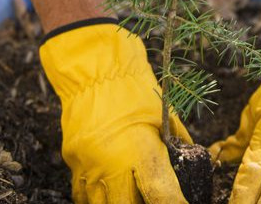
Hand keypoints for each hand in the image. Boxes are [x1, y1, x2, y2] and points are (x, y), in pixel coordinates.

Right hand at [39, 20, 191, 203]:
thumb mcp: (164, 115)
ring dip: (119, 202)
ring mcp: (88, 167)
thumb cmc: (134, 89)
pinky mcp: (72, 162)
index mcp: (140, 152)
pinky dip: (97, 197)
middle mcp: (111, 166)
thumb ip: (176, 143)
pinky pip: (82, 194)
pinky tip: (110, 190)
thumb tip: (188, 159)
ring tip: (132, 193)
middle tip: (153, 198)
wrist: (94, 69)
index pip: (161, 196)